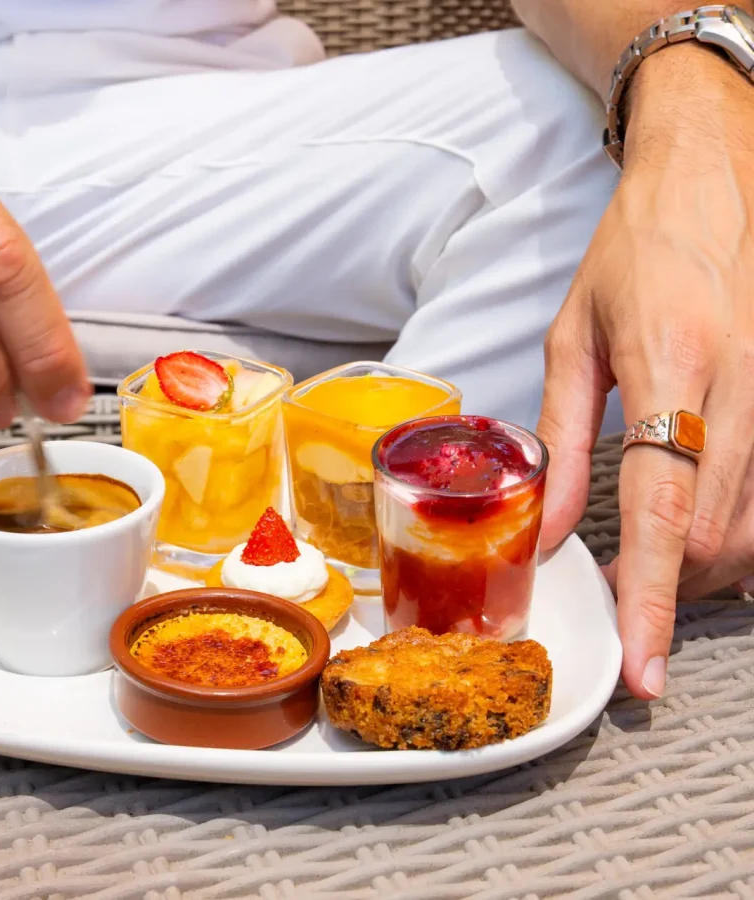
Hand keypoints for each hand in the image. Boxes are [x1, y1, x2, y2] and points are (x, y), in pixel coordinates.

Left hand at [536, 45, 753, 698]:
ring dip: (706, 565)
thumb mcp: (572, 340)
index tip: (643, 665)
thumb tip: (540, 528)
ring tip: (656, 570)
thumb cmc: (632, 254)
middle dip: (673, 590)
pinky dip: (738, 524)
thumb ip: (560, 440)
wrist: (713, 178)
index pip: (660, 509)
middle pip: (717, 531)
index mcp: (670, 366)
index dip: (651, 597)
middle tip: (630, 606)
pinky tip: (703, 525)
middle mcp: (742, 384)